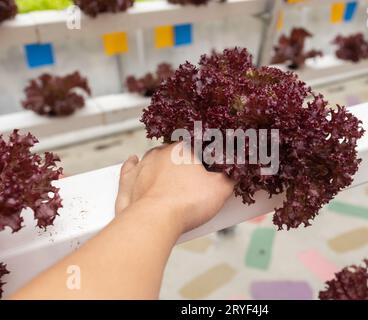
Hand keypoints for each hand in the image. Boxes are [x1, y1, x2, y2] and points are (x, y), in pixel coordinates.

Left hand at [115, 143, 234, 233]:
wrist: (155, 221)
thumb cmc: (187, 203)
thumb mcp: (220, 189)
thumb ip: (229, 177)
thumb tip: (234, 172)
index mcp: (182, 149)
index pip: (197, 144)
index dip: (205, 155)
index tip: (210, 165)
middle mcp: (159, 153)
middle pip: (174, 152)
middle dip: (184, 163)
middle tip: (194, 178)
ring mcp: (141, 167)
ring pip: (152, 159)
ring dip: (161, 165)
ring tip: (171, 177)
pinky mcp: (127, 183)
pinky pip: (129, 169)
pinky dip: (132, 166)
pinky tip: (133, 161)